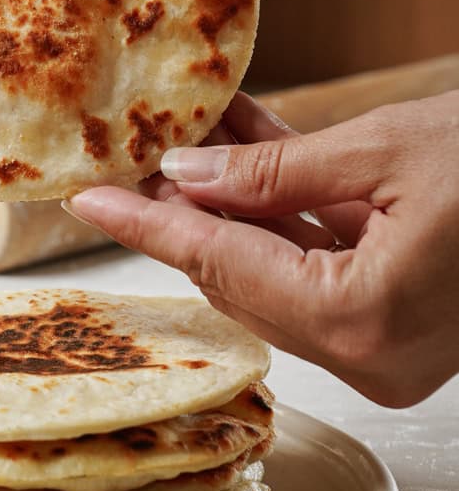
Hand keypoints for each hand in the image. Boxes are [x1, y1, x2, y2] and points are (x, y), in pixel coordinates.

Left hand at [64, 91, 458, 406]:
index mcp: (361, 319)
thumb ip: (274, 172)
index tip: (88, 197)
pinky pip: (321, 268)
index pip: (220, 265)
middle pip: (243, 275)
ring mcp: (390, 347)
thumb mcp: (386, 149)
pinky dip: (285, 216)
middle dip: (192, 206)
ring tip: (196, 136)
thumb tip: (186, 175)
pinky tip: (249, 156)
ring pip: (278, 269)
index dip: (146, 225)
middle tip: (143, 150)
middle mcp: (372, 354)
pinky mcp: (403, 324)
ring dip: (237, 203)